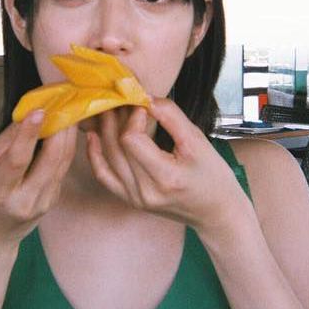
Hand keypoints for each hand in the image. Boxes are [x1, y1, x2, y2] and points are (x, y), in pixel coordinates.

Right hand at [0, 110, 77, 253]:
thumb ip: (4, 142)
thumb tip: (25, 114)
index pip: (17, 160)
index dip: (29, 134)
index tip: (39, 110)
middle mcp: (23, 201)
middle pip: (49, 161)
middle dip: (60, 129)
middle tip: (64, 104)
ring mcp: (42, 203)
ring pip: (62, 163)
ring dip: (69, 135)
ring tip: (70, 110)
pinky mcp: (53, 201)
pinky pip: (62, 170)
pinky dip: (66, 148)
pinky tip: (67, 130)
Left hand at [85, 98, 252, 234]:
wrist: (215, 212)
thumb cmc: (212, 175)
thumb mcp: (198, 141)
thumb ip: (171, 117)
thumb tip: (146, 97)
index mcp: (166, 177)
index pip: (132, 139)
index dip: (132, 116)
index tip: (142, 104)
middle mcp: (146, 191)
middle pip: (117, 146)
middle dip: (116, 118)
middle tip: (121, 99)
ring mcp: (135, 198)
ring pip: (108, 157)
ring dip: (105, 130)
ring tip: (109, 109)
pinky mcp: (129, 199)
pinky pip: (103, 175)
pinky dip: (95, 154)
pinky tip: (93, 135)